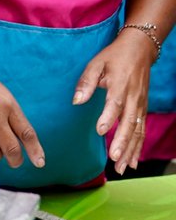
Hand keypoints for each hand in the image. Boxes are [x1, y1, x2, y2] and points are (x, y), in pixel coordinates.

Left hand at [73, 33, 153, 173]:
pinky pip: (142, 131)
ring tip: (122, 168)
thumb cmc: (114, 56)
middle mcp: (132, 98)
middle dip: (122, 142)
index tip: (100, 131)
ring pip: (138, 132)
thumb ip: (86, 81)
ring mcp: (140, 105)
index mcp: (119, 85)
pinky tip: (132, 162)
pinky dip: (138, 147)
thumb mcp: (96, 62)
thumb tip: (76, 100)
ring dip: (130, 151)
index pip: (114, 104)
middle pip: (129, 123)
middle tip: (114, 159)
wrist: (139, 51)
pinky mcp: (143, 110)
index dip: (108, 118)